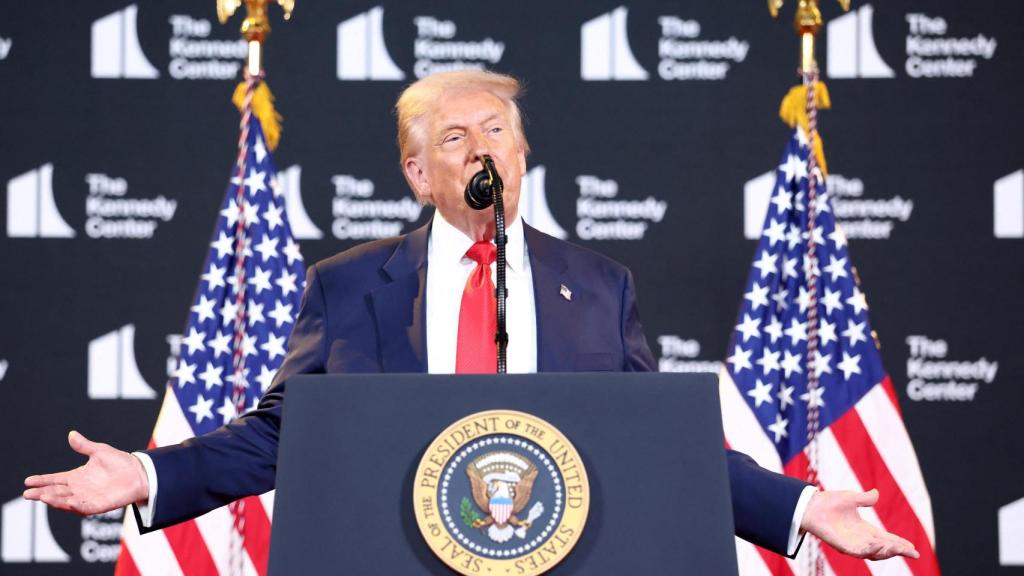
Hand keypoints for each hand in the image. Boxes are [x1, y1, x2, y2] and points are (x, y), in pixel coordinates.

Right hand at [23, 431, 148, 515]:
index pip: (55, 479)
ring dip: (54, 499)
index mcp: (77, 476)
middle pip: (56, 492)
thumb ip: (84, 446)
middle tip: (27, 493)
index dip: (42, 480)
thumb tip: (71, 434)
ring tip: (42, 496)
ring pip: (66, 501)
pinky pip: (84, 507)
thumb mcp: (100, 451)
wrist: (139, 473)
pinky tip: (67, 502)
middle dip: (41, 493)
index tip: (28, 481)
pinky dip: (74, 506)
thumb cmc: (120, 462)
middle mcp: (79, 489)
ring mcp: (88, 498)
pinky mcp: (98, 505)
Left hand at [801, 488, 918, 560]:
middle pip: (885, 549)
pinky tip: (878, 546)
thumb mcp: (851, 498)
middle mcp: (861, 539)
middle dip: (899, 551)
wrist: (811, 506)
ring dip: (887, 552)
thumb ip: (865, 499)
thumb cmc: (829, 502)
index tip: (913, 547)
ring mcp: (852, 544)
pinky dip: (870, 551)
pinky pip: (859, 552)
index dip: (900, 544)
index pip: (887, 539)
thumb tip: (876, 494)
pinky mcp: (843, 546)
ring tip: (898, 548)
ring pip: (874, 554)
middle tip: (912, 552)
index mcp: (865, 530)